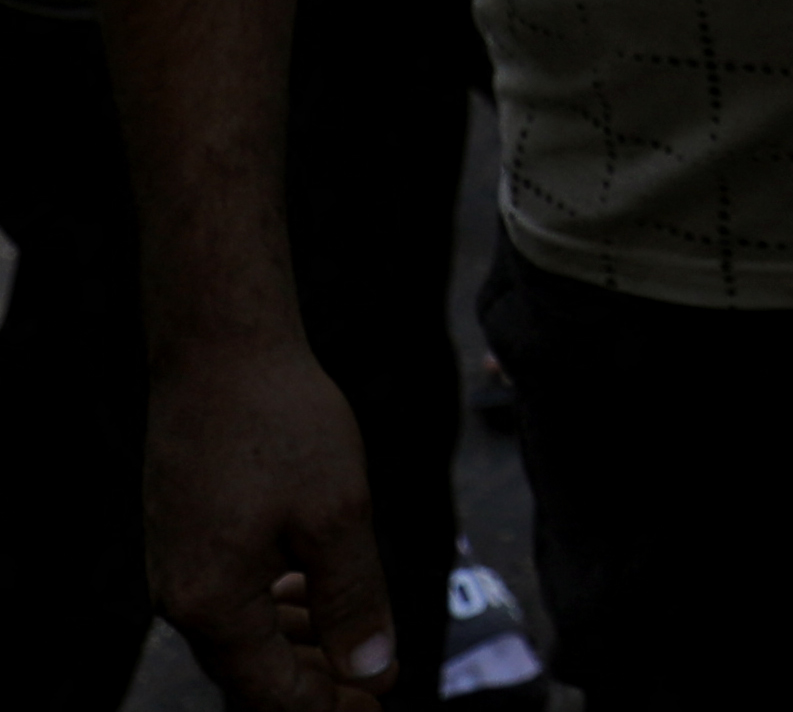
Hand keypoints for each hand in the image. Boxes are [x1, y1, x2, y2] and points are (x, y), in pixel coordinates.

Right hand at [148, 339, 393, 707]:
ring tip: (359, 641)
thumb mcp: (339, 515)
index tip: (382, 703)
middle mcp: (180, 597)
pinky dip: (279, 605)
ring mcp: (175, 566)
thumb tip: (371, 670)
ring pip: (243, 635)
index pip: (273, 695)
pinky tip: (318, 589)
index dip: (331, 707)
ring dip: (301, 644)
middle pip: (252, 674)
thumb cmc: (282, 424)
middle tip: (377, 681)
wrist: (220, 351)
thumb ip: (355, 601)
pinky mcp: (184, 537)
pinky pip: (231, 597)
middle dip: (318, 683)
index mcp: (212, 605)